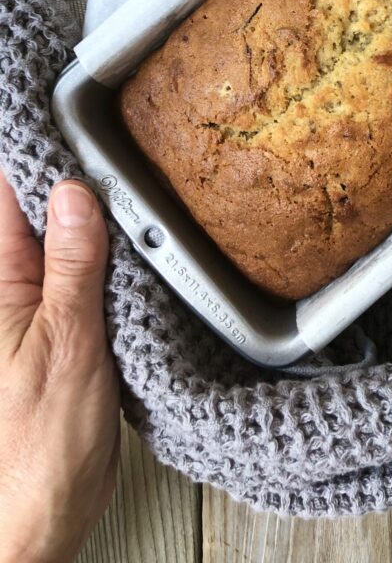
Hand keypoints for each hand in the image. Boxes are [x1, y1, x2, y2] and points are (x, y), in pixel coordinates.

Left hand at [0, 173, 118, 562]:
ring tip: (133, 184)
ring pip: (63, 241)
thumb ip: (71, 266)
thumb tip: (73, 194)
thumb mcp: (66, 344)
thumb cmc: (36, 449)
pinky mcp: (59, 332)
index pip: (7, 194)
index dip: (34, 150)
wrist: (36, 519)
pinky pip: (80, 276)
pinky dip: (106, 256)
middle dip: (73, 178)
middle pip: (36, 211)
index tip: (69, 116)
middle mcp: (10, 290)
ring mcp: (34, 310)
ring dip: (95, 216)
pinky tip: (133, 243)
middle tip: (117, 145)